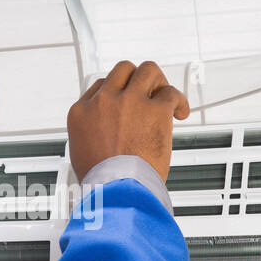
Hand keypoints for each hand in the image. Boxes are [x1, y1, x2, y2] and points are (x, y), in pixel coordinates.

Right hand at [66, 60, 189, 181]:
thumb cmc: (103, 181)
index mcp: (82, 112)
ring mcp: (130, 102)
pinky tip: (179, 112)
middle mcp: (104, 101)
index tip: (126, 101)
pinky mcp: (155, 110)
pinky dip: (178, 100)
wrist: (117, 190)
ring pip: (148, 70)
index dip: (117, 93)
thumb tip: (102, 137)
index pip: (101, 86)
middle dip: (137, 80)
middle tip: (147, 94)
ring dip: (158, 82)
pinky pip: (171, 93)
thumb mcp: (80, 154)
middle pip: (123, 70)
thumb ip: (90, 135)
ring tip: (164, 97)